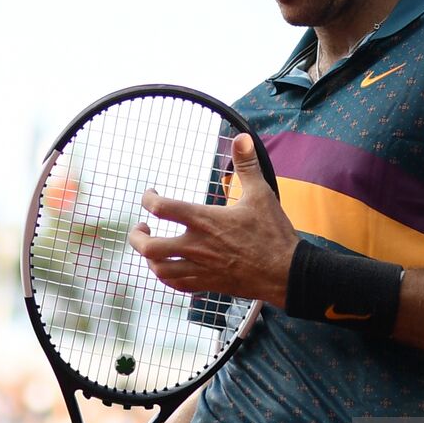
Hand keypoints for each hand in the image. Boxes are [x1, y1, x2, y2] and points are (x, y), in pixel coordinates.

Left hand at [128, 133, 296, 307]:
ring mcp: (202, 268)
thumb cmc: (273, 233)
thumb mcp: (261, 194)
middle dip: (137, 237)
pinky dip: (166, 277)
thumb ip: (247, 165)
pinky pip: (177, 285)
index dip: (148, 199)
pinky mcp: (209, 284)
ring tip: (151, 249)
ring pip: (159, 269)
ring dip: (149, 259)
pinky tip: (168, 268)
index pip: (162, 208)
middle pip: (150, 247)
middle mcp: (198, 246)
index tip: (150, 194)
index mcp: (205, 221)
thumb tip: (243, 137)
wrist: (286, 273)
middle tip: (141, 228)